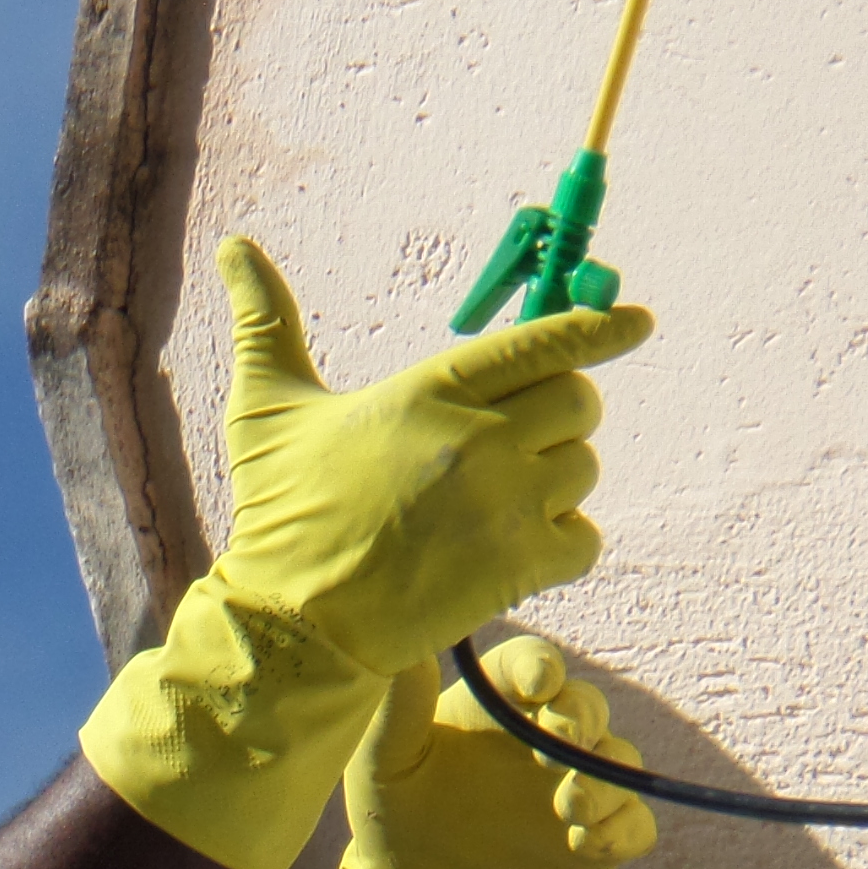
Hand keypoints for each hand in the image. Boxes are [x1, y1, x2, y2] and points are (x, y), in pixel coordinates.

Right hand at [79, 241, 653, 868]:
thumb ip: (265, 320)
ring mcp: (505, 505)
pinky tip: (512, 545)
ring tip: (496, 498)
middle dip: (557, 413)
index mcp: (429, 391)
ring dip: (553, 479)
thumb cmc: (279, 509)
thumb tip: (232, 246)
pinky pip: (586, 537)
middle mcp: (478, 439)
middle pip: (579, 400)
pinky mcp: (519, 567)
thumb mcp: (265, 407)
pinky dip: (561, 541)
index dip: (598, 327)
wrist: (294, 622)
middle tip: (514, 436)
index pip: (543, 343)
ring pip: (585, 467)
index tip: (636, 322)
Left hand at [345, 634, 656, 868]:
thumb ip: (398, 706)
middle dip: (582, 716)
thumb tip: (410, 646)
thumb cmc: (391, 816)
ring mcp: (573, 788)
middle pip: (586, 705)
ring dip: (606, 777)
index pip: (532, 664)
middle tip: (559, 740)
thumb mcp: (383, 761)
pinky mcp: (593, 844)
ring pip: (620, 761)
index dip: (542, 666)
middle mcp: (541, 738)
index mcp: (493, 706)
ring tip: (571, 803)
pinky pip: (635, 827)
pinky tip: (586, 843)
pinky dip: (623, 830)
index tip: (537, 682)